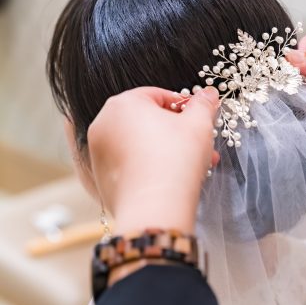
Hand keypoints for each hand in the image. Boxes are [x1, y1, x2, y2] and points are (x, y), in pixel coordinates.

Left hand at [87, 86, 219, 234]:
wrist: (154, 210)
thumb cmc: (175, 161)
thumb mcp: (199, 124)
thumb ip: (203, 104)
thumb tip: (208, 94)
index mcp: (123, 103)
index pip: (158, 95)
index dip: (184, 107)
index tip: (200, 120)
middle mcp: (103, 123)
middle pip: (148, 121)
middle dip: (177, 133)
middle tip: (201, 145)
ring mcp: (98, 152)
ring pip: (139, 143)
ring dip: (167, 150)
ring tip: (194, 166)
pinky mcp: (99, 177)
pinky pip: (129, 164)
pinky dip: (148, 167)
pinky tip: (172, 179)